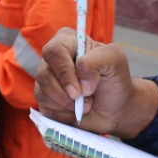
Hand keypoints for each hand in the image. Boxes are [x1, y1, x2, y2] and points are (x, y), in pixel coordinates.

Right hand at [35, 28, 157, 139]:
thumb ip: (97, 60)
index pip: (54, 51)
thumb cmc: (114, 79)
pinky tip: (76, 112)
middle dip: (66, 94)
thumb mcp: (115, 60)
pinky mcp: (45, 100)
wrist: (116, 107)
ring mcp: (47, 80)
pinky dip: (64, 115)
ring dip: (67, 105)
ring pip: (42, 94)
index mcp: (67, 41)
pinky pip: (45, 109)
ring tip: (86, 104)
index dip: (64, 72)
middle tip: (86, 100)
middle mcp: (53, 60)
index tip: (79, 90)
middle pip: (44, 75)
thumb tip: (81, 82)